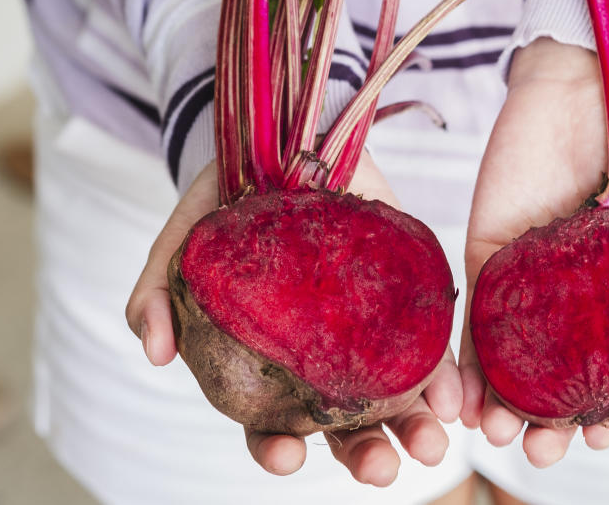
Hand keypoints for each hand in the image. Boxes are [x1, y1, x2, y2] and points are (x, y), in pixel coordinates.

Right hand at [125, 156, 462, 486]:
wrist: (286, 139)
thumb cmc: (227, 203)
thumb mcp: (182, 243)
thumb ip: (156, 294)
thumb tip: (155, 353)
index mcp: (267, 364)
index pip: (270, 425)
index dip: (275, 448)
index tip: (285, 456)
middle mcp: (322, 357)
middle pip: (344, 426)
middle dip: (364, 456)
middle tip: (381, 469)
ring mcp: (367, 329)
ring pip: (396, 398)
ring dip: (416, 430)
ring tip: (431, 449)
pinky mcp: (405, 294)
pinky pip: (430, 343)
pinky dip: (445, 376)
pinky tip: (453, 398)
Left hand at [459, 38, 608, 465]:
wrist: (592, 79)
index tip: (603, 434)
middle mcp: (577, 302)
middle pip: (561, 380)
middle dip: (550, 424)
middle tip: (541, 453)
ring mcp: (529, 282)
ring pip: (512, 361)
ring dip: (502, 405)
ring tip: (498, 433)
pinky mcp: (486, 254)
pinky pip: (470, 315)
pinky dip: (462, 360)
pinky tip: (459, 397)